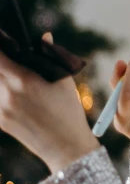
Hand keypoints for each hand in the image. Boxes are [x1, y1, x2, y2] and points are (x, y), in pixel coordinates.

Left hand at [0, 32, 100, 173]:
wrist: (65, 146)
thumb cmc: (68, 110)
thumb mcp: (64, 80)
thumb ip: (50, 56)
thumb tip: (44, 37)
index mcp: (23, 79)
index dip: (0, 44)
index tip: (3, 40)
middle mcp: (7, 93)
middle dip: (2, 62)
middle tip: (11, 61)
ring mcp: (0, 109)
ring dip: (2, 77)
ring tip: (18, 79)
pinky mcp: (0, 120)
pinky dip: (3, 91)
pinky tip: (16, 93)